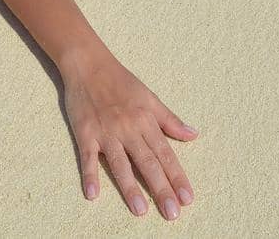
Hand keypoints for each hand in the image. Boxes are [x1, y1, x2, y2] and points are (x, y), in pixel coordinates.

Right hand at [61, 54, 198, 218]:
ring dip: (130, 188)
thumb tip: (193, 135)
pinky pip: (88, 157)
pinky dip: (89, 175)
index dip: (177, 177)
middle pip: (147, 163)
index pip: (166, 154)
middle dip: (161, 189)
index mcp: (146, 121)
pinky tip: (93, 194)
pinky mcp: (85, 133)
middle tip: (172, 213)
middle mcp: (128, 129)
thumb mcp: (150, 97)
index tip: (188, 198)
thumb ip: (170, 120)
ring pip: (121, 164)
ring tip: (141, 210)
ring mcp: (106, 132)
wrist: (88, 64)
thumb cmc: (121, 81)